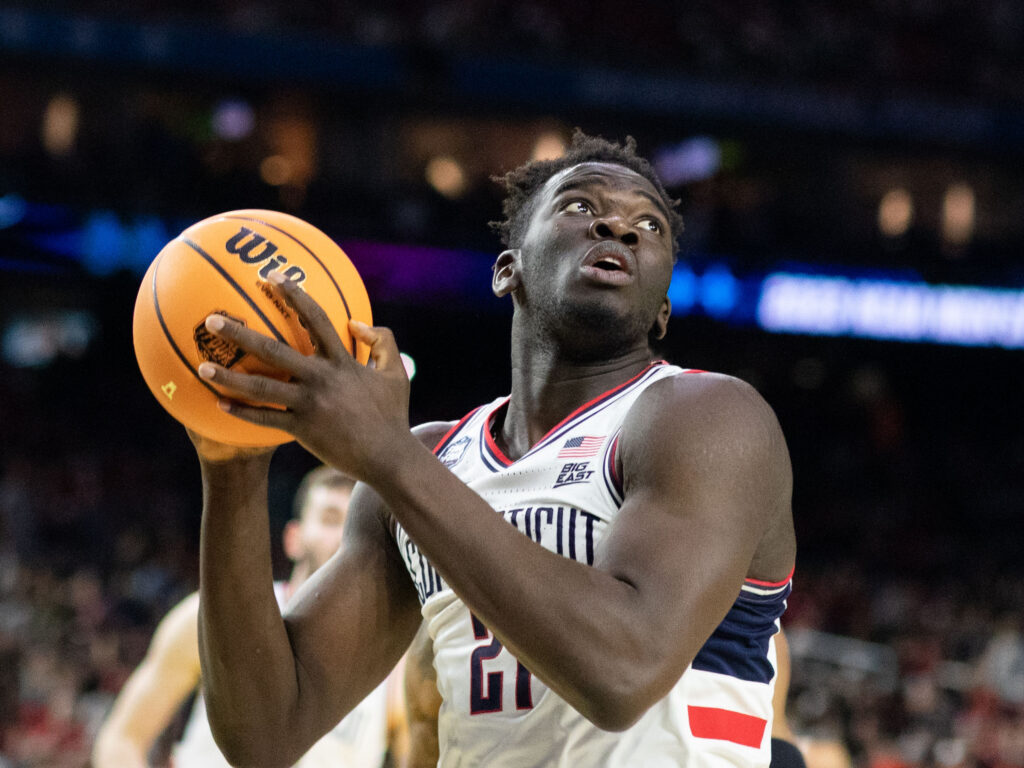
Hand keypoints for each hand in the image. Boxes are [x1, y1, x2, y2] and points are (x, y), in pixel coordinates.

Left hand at [193, 273, 412, 480]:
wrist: (388, 456)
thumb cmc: (392, 414)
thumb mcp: (396, 372)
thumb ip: (382, 341)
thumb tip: (356, 323)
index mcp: (343, 361)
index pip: (316, 319)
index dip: (294, 294)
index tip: (271, 276)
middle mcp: (321, 378)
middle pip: (274, 349)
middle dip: (241, 333)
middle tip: (212, 320)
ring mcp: (309, 404)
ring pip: (261, 387)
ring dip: (229, 377)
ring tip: (201, 368)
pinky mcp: (302, 429)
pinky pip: (265, 420)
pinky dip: (242, 413)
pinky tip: (219, 405)